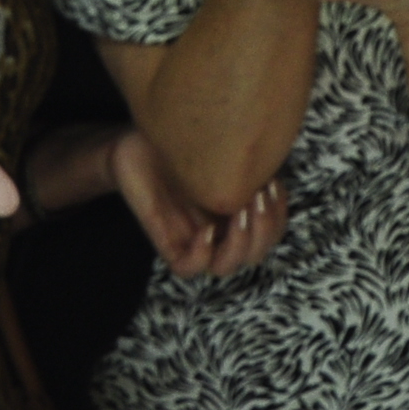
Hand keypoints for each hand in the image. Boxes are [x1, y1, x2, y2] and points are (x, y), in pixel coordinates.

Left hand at [112, 128, 288, 278]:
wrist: (130, 143)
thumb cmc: (175, 141)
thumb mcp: (218, 147)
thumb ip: (244, 160)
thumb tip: (273, 161)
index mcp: (234, 211)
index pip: (271, 232)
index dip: (279, 216)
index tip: (272, 184)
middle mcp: (217, 228)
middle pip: (255, 254)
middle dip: (265, 230)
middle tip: (257, 197)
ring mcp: (191, 237)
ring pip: (226, 267)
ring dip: (241, 245)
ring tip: (238, 212)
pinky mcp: (164, 240)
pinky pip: (186, 268)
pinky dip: (202, 255)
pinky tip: (207, 230)